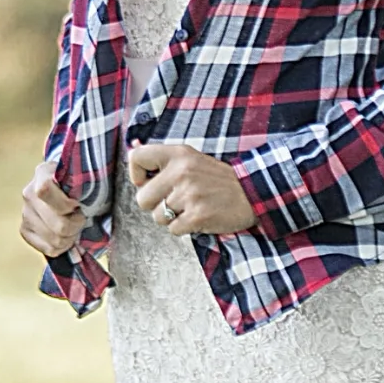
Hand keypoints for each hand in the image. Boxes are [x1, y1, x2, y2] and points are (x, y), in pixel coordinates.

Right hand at [20, 160, 86, 258]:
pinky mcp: (24, 230)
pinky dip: (62, 246)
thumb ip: (86, 186)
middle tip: (82, 218)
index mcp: (43, 174)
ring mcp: (25, 213)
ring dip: (71, 237)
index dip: (65, 203)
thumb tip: (89, 205)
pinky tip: (66, 235)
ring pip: (54, 240)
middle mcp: (29, 193)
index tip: (78, 204)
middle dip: (76, 225)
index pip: (45, 190)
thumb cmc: (79, 184)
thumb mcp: (84, 178)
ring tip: (74, 226)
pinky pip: (49, 249)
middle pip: (57, 225)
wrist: (64, 188)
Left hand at [128, 143, 255, 235]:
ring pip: (157, 217)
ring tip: (191, 207)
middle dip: (155, 204)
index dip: (136, 176)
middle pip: (142, 198)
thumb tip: (132, 152)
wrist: (251, 193)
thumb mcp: (191, 159)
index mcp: (178, 154)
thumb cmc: (217, 179)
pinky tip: (198, 217)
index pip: (136, 158)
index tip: (148, 182)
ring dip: (172, 217)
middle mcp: (181, 172)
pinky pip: (173, 229)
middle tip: (175, 200)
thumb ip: (164, 160)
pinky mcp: (197, 216)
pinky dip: (183, 228)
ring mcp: (190, 195)